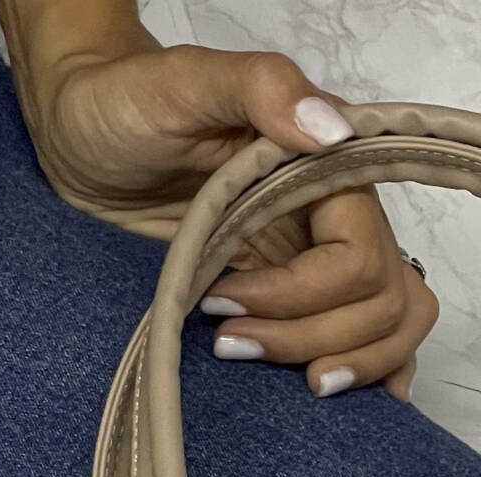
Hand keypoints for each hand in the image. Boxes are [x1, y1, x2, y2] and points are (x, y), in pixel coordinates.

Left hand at [0, 1, 435, 396]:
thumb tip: (330, 131)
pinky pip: (374, 334)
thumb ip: (260, 89)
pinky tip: (344, 390)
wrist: (88, 132)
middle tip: (230, 344)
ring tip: (286, 380)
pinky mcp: (309, 288)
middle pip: (381, 303)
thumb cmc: (124, 104)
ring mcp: (328, 254)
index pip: (361, 259)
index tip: (223, 302)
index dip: (301, 297)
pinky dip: (373, 368)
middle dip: (311, 338)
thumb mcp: (182, 83)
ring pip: (392, 325)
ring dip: (349, 365)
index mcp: (327, 167)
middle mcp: (341, 212)